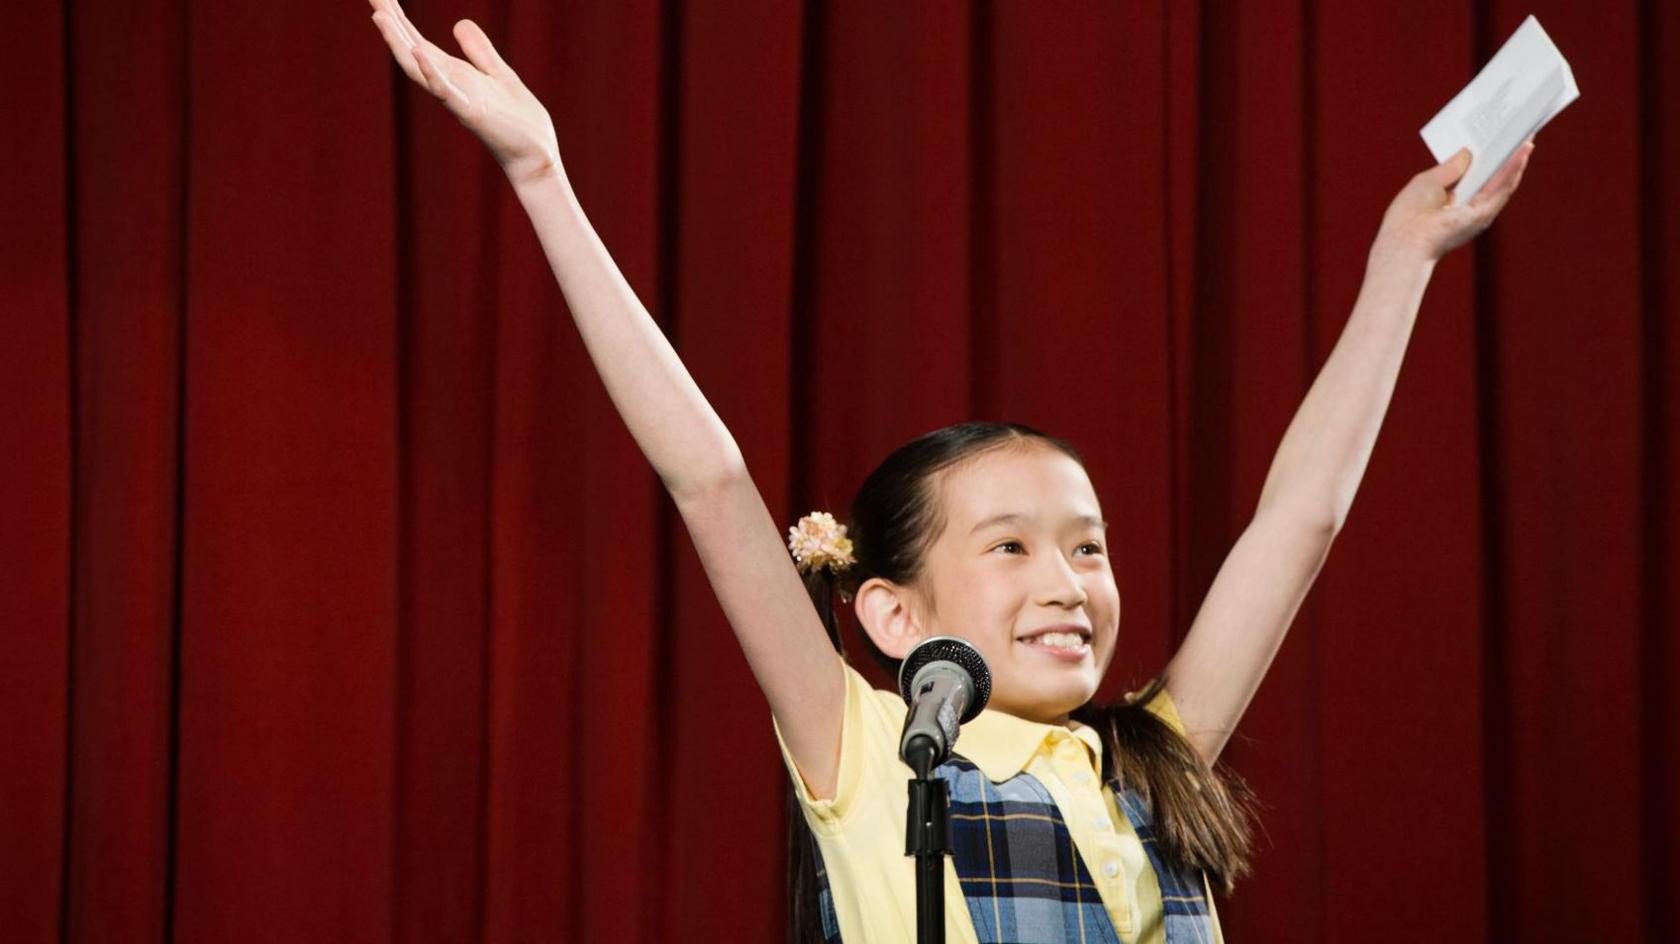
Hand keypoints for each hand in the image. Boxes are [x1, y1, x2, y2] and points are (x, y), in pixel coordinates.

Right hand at [369, 0, 562, 186]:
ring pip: (418, 69)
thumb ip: (479, 51)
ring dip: (398, 44)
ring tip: (379, 17)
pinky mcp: (471, 112)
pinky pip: (446, 91)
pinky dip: (431, 72)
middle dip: (391, 24)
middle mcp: (448, 85)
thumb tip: (459, 23)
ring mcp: (456, 99)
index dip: (400, 20)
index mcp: (454, 74)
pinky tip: (418, 51)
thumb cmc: (518, 120)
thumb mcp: (497, 74)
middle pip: (411, 50)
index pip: (418, 42)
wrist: (536, 154)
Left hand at [1373, 142, 1534, 263]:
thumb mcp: (1429, 181)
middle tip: (1518, 131)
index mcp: (1454, 201)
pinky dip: (1514, 169)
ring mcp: (1479, 212)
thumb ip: (1451, 167)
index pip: (1476, 175)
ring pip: (1504, 181)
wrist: (1406, 239)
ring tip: (1527, 136)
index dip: (1486, 156)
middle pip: (1493, 177)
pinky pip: (1503, 188)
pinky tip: (1522, 151)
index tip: (1495, 135)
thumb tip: (1468, 151)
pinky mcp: (1484, 214)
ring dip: (1517, 159)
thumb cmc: (1409, 213)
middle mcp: (1470, 208)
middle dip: (1506, 154)